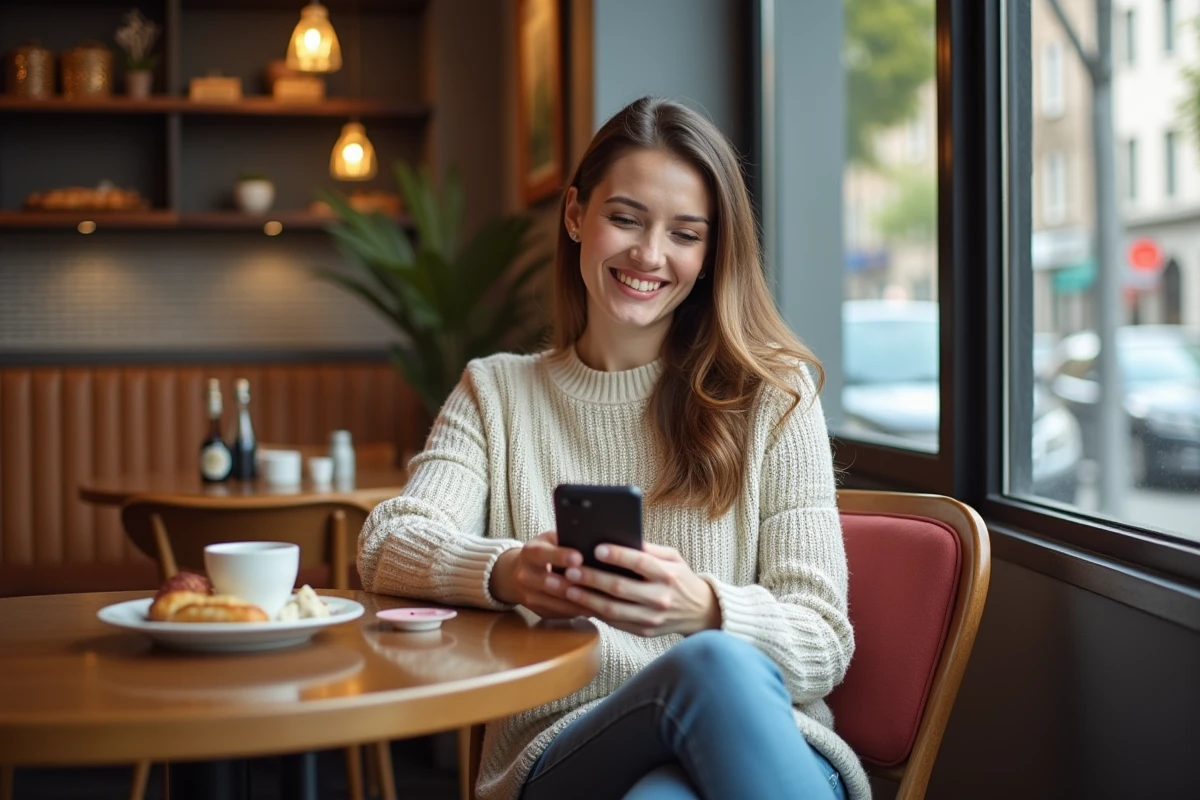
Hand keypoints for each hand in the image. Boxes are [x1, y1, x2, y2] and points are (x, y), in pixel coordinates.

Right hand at [488, 531, 593, 618]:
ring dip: (579, 602)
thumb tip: (590, 540)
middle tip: (596, 584)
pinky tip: (595, 607)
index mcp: (529, 553)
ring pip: (556, 603)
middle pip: (548, 583)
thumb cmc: (542, 552)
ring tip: (602, 599)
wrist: (514, 574)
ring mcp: (529, 597)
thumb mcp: (548, 540)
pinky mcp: (539, 611)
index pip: (542, 554)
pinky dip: (578, 611)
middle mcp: (525, 576)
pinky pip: (561, 613)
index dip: (560, 556)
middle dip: (571, 584)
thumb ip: (564, 539)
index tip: (579, 558)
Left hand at [556, 542, 721, 636]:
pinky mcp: (645, 631)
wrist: (700, 612)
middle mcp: (660, 597)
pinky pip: (615, 622)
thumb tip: (621, 537)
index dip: (617, 555)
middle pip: (620, 587)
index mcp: (667, 574)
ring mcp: (652, 617)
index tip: (596, 548)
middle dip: (592, 578)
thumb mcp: (672, 558)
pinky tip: (580, 603)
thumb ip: (649, 549)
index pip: (640, 562)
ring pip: (613, 609)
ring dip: (587, 599)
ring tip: (567, 589)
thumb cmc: (680, 578)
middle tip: (571, 570)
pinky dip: (596, 612)